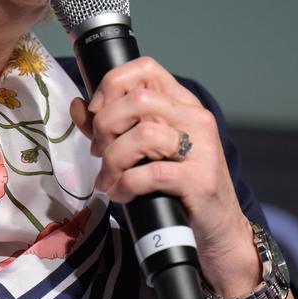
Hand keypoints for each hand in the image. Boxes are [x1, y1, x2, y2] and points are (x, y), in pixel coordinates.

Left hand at [68, 56, 263, 298]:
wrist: (218, 230)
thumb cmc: (177, 187)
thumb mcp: (145, 150)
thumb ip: (112, 127)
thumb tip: (78, 106)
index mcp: (183, 104)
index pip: (146, 69)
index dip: (112, 84)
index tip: (97, 111)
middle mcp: (196, 119)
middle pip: (139, 99)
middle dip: (106, 126)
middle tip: (100, 153)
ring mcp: (202, 148)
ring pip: (144, 134)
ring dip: (114, 160)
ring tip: (108, 179)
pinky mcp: (200, 181)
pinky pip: (151, 173)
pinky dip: (126, 185)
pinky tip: (122, 195)